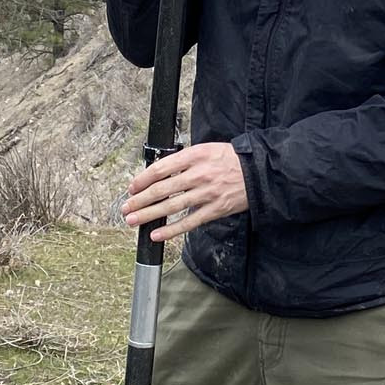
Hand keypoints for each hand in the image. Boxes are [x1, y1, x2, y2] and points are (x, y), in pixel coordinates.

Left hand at [123, 141, 246, 242]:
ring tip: (133, 220)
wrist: (258, 172)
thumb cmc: (230, 159)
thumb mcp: (205, 149)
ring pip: (171, 207)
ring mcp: (206, 194)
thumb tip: (159, 173)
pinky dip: (170, 231)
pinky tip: (156, 235)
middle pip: (161, 190)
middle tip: (125, 207)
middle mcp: (198, 175)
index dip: (142, 179)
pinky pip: (188, 223)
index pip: (161, 169)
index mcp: (194, 156)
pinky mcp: (214, 210)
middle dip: (139, 200)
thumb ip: (184, 160)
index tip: (131, 187)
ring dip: (148, 215)